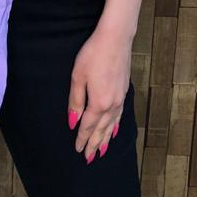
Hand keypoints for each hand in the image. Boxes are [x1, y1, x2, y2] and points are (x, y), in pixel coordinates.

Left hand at [67, 24, 131, 162]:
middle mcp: (112, 104)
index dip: (82, 138)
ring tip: (101, 151)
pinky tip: (114, 129)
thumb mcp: (78, 77)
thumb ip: (76, 102)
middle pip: (102, 130)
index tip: (78, 150)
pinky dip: (116, 125)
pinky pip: (120, 115)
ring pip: (112, 124)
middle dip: (94, 144)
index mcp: (99, 103)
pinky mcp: (124, 91)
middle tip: (89, 158)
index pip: (89, 126)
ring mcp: (120, 98)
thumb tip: (72, 122)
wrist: (115, 38)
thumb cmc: (93, 55)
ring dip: (106, 139)